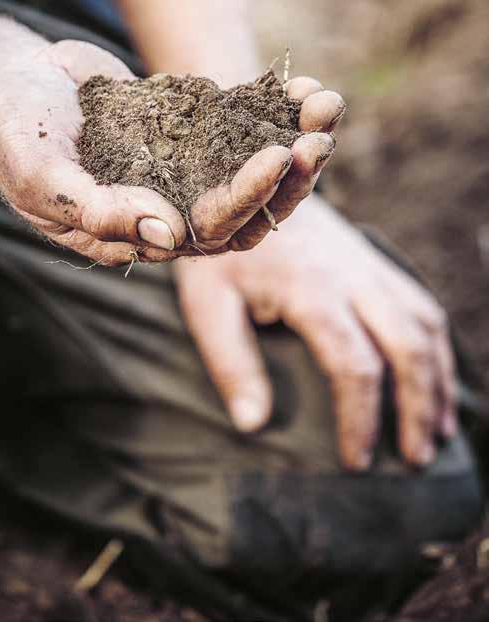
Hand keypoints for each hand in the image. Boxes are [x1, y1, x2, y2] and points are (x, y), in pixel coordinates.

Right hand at [0, 40, 343, 264]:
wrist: (11, 82)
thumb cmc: (15, 135)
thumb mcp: (45, 178)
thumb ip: (100, 211)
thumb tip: (169, 235)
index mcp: (143, 234)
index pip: (210, 231)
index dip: (247, 197)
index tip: (279, 155)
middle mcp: (175, 208)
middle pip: (251, 208)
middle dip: (291, 176)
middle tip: (320, 136)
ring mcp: (188, 168)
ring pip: (257, 166)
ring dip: (297, 140)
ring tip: (327, 103)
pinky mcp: (193, 130)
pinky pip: (244, 125)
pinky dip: (273, 107)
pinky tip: (301, 85)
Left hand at [174, 194, 455, 468]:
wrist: (244, 183)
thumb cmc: (222, 249)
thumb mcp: (207, 303)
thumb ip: (231, 362)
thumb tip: (253, 424)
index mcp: (310, 288)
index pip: (353, 364)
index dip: (361, 419)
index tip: (356, 461)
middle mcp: (353, 275)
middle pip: (408, 346)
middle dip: (418, 408)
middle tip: (416, 460)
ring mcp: (370, 265)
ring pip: (425, 326)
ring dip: (437, 382)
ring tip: (437, 434)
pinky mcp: (375, 262)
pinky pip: (422, 306)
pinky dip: (437, 350)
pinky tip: (434, 384)